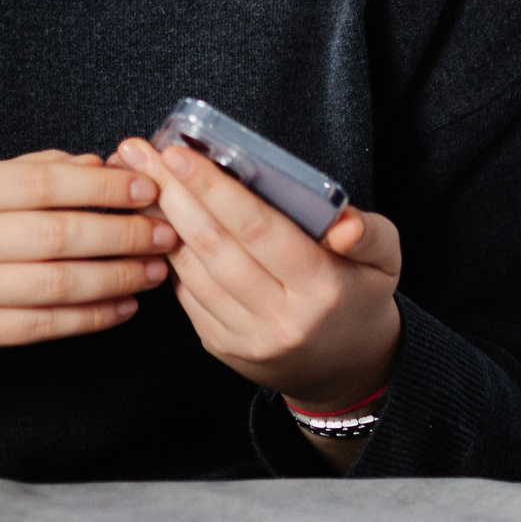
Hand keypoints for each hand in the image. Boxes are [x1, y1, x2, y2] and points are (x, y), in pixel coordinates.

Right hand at [0, 151, 173, 430]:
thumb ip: (24, 173)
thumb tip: (95, 162)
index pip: (38, 181)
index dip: (99, 185)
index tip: (145, 185)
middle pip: (54, 233)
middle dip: (120, 231)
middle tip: (165, 230)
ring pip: (54, 282)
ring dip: (115, 276)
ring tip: (154, 269)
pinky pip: (42, 325)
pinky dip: (90, 317)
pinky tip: (122, 306)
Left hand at [112, 138, 401, 439]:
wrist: (345, 370)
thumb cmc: (359, 297)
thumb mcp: (384, 262)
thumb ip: (370, 234)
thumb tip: (343, 223)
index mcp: (322, 289)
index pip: (260, 230)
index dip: (215, 190)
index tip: (178, 153)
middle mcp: (281, 319)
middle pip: (214, 245)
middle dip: (171, 193)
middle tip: (137, 152)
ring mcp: (247, 338)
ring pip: (191, 270)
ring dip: (158, 220)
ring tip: (136, 178)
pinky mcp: (221, 347)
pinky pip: (185, 294)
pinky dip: (167, 253)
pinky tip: (152, 219)